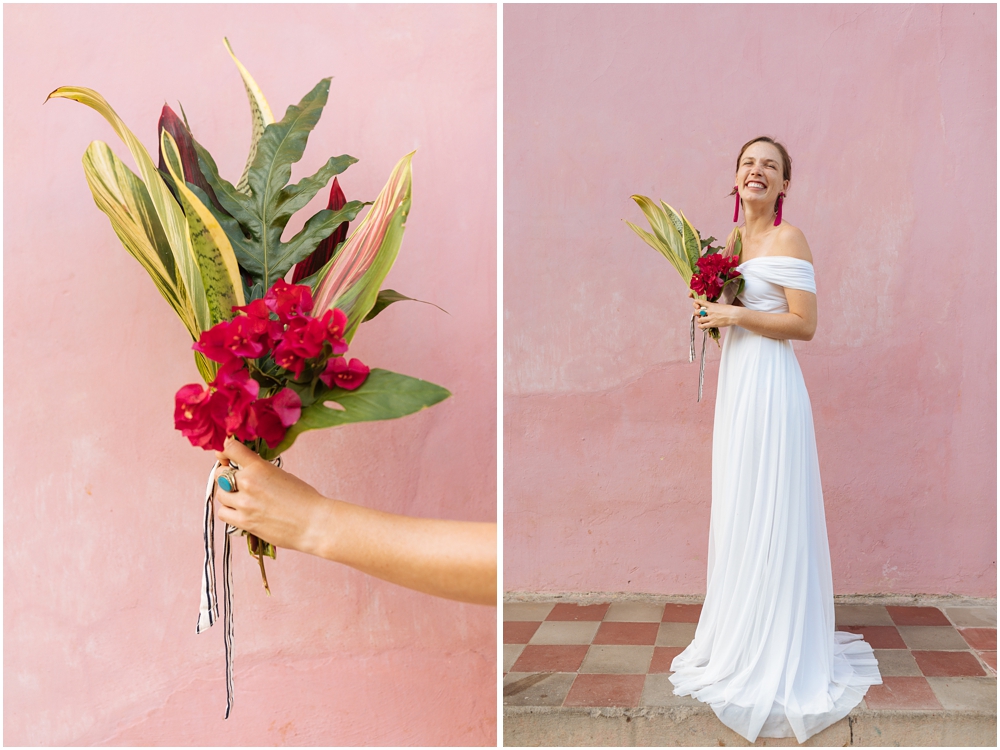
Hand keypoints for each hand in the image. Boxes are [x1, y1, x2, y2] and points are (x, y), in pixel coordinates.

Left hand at [215, 438, 330, 556]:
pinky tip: (240, 511)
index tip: (226, 454)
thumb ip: (260, 471)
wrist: (313, 523)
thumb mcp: (282, 475)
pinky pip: (223, 513)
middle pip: (220, 474)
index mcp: (259, 467)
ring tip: (241, 497)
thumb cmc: (304, 499)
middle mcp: (248, 483)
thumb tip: (244, 471)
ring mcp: (244, 504)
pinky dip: (228, 511)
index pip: (230, 449)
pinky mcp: (244, 522)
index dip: (226, 450)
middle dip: (226, 475)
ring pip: (220, 494)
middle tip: (235, 480)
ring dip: (228, 494)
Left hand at [692, 298, 741, 329]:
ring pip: (700, 319)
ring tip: (700, 320)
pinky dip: (701, 326)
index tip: (695, 301)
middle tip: (696, 313)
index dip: (696, 301)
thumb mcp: (721, 305)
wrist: (734, 315)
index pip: (702, 302)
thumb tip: (712, 307)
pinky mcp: (713, 324)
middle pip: (698, 311)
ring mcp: (711, 318)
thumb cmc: (730, 309)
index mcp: (712, 305)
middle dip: (696, 312)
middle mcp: (710, 311)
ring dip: (699, 320)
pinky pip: (704, 326)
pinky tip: (700, 326)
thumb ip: (715, 306)